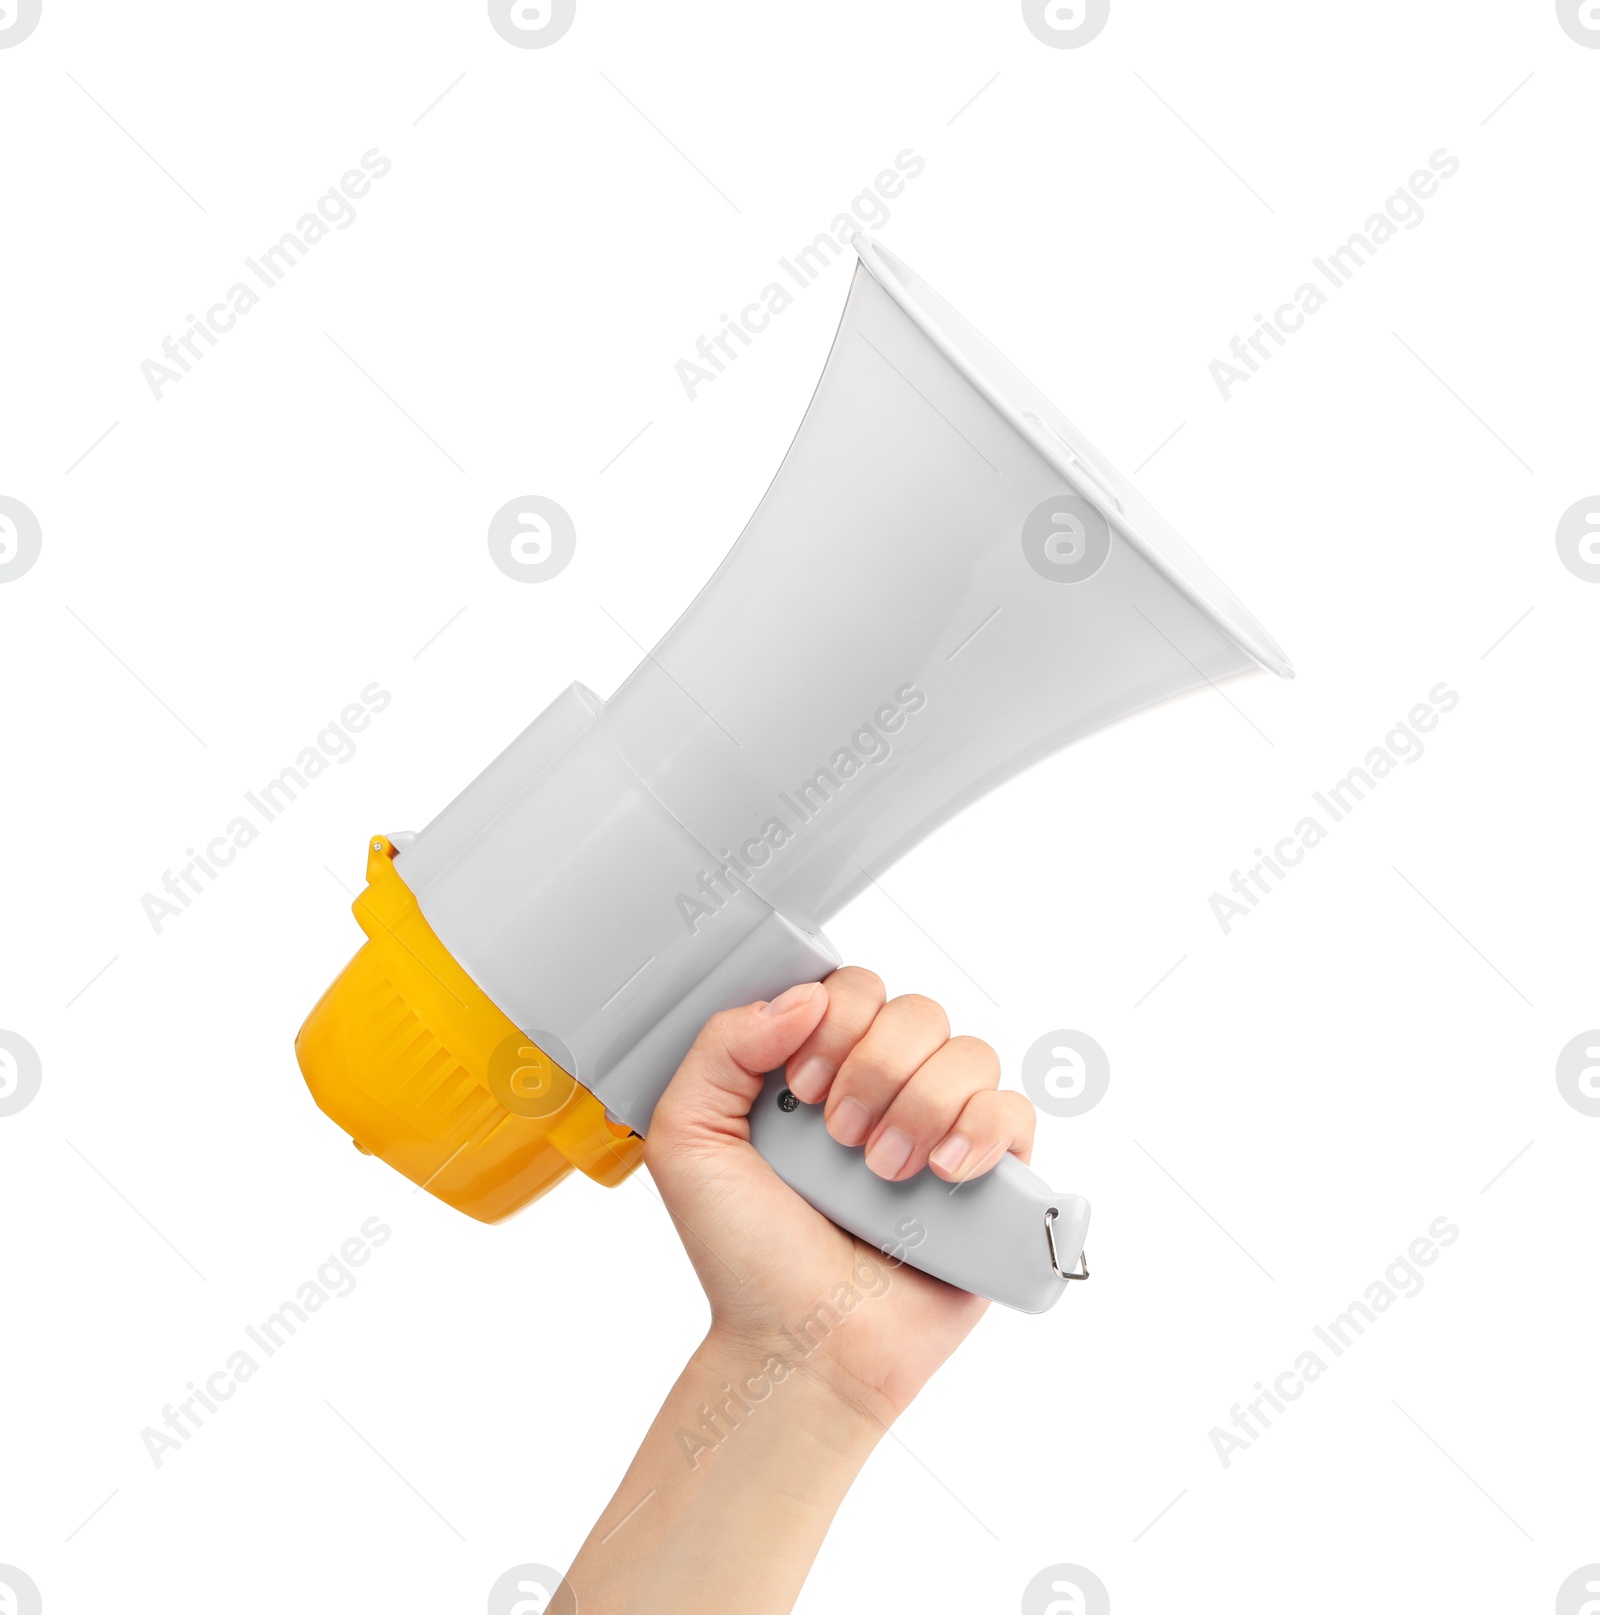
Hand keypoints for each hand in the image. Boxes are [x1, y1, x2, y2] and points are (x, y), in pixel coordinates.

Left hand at [644, 967, 1036, 1425]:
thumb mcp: (690, 1140)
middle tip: (839, 1135)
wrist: (799, 1348)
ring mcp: (941, 1131)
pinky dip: (981, 1132)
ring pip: (970, 1053)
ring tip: (883, 1171)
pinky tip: (941, 1173)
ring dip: (921, 1104)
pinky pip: (1017, 1113)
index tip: (800, 1087)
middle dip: (874, 1067)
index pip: (852, 989)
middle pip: (917, 1010)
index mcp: (819, 1069)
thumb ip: (722, 1046)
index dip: (834, 1021)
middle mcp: (885, 1090)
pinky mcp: (990, 1179)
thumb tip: (804, 997)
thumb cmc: (747, 1257)